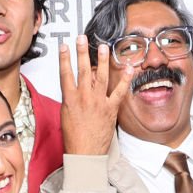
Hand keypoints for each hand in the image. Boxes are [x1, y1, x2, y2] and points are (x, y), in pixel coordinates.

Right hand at [57, 40, 128, 157]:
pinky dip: (125, 79)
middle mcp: (84, 98)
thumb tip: (76, 88)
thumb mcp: (66, 115)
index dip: (64, 58)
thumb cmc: (74, 138)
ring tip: (104, 47)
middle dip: (82, 52)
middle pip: (82, 70)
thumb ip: (71, 99)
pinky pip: (119, 91)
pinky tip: (128, 67)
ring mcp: (98, 102)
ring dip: (102, 60)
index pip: (65, 74)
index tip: (64, 45)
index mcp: (70, 99)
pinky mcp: (111, 109)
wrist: (85, 154)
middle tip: (82, 38)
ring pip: (100, 76)